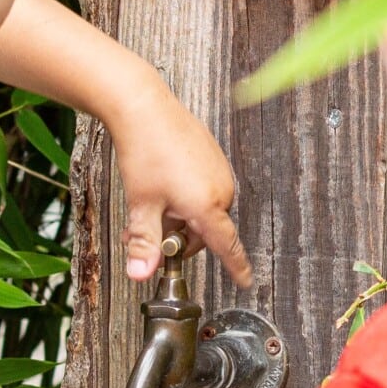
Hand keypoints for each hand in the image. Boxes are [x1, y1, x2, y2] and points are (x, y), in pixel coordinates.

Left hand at [107, 83, 251, 285]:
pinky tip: (162, 182)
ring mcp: (218, 170)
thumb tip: (141, 273)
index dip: (236, 266)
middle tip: (149, 230)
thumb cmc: (145, 151)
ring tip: (152, 202)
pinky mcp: (212, 156)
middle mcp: (221, 188)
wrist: (144, 107)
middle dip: (179, 237)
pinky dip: (184, 195)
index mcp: (208, 204)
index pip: (228, 246)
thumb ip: (145, 243)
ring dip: (179, 216)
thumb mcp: (141, 204)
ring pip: (202, 209)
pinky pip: (203, 188)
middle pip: (206, 230)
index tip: (245, 281)